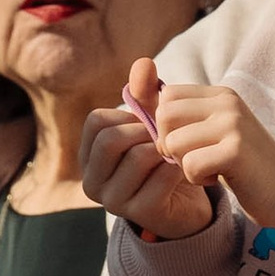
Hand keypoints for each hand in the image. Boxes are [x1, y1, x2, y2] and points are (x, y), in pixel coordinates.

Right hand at [80, 67, 215, 242]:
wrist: (186, 202)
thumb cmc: (160, 158)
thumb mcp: (151, 123)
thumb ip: (145, 93)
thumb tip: (144, 62)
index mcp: (88, 157)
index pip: (96, 121)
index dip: (126, 115)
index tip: (146, 123)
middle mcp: (92, 182)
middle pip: (109, 140)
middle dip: (143, 131)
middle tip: (163, 136)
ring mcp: (113, 202)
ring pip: (136, 157)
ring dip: (162, 149)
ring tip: (174, 151)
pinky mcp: (140, 214)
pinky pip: (160, 178)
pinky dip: (176, 167)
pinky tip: (183, 169)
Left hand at [151, 78, 274, 234]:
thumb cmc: (245, 167)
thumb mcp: (213, 134)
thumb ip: (182, 117)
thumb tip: (133, 92)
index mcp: (221, 94)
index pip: (167, 95)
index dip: (166, 126)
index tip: (187, 145)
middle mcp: (227, 102)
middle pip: (164, 115)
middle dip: (169, 144)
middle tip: (193, 160)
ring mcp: (233, 124)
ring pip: (174, 141)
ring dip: (184, 164)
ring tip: (209, 169)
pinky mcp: (236, 150)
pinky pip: (190, 165)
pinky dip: (198, 179)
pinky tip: (220, 178)